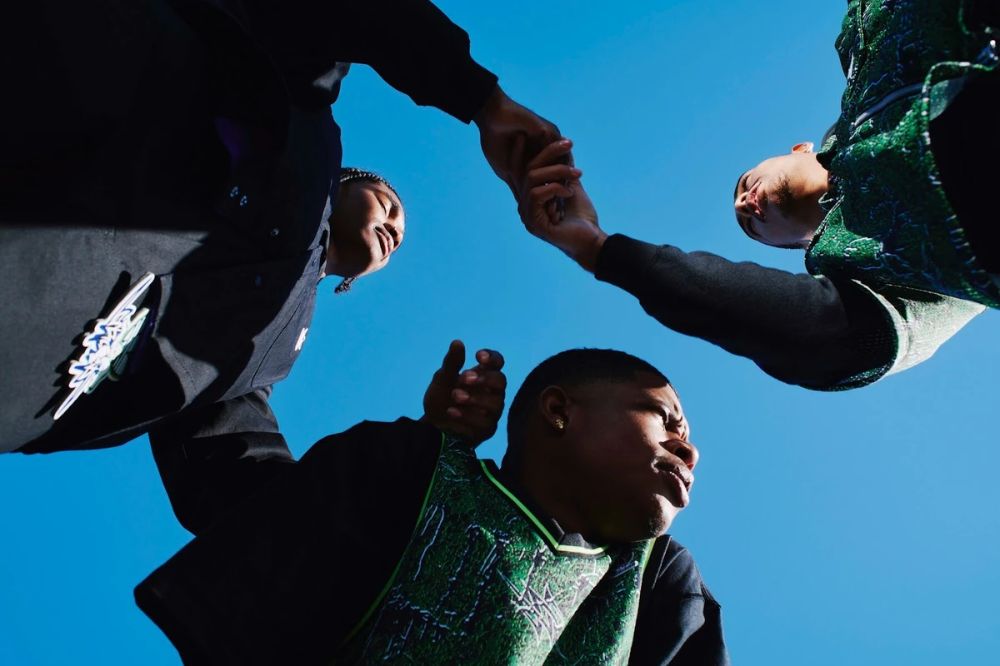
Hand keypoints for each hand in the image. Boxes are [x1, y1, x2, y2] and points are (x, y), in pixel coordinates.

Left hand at [422, 340, 506, 445]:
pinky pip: (485, 422)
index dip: (492, 358)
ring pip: (496, 403)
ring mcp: (491, 411)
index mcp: (483, 375)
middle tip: (464, 378)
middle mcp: (492, 392)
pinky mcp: (487, 428)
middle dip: (485, 379)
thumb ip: (451, 363)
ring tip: (455, 395)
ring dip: (475, 398)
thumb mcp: (442, 379)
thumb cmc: (441, 398)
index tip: (478, 356)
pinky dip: (467, 416)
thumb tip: (457, 342)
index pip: (498, 362)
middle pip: (501, 381)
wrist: (432, 426)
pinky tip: (451, 412)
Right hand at [475, 86, 559, 193]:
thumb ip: (516, 182)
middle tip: (568, 201)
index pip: (550, 174)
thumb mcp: (506, 167)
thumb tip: (520, 200)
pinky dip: (560, 166)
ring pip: (564, 160)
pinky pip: (560, 152)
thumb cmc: (494, 138)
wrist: (490, 113)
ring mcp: (549, 136)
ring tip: (568, 192)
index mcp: (538, 151)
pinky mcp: (548, 131)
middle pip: (561, 167)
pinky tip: (560, 179)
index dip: (552, 190)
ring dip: (565, 177)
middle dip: (564, 185)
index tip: (556, 207)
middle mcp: (547, 143)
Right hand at [516, 138, 606, 271]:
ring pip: (532, 179)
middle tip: (568, 143)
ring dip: (558, 171)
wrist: (592, 242)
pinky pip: (538, 194)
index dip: (518, 154)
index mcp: (531, 199)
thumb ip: (564, 170)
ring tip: (577, 174)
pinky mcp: (534, 223)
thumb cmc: (582, 219)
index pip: (520, 172)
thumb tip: (563, 149)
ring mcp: (527, 216)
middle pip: (528, 169)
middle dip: (548, 153)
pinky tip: (570, 192)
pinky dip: (556, 188)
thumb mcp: (572, 187)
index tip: (522, 136)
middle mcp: (525, 206)